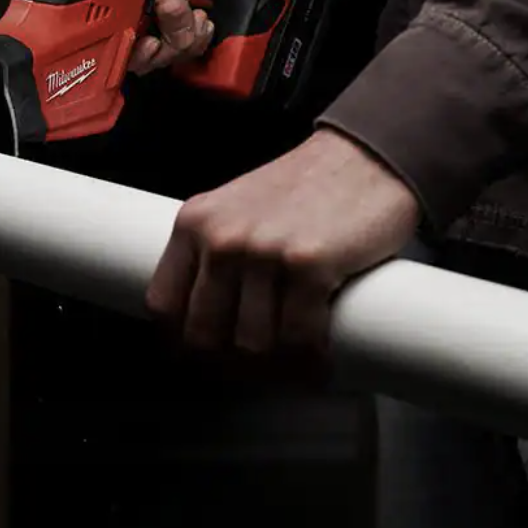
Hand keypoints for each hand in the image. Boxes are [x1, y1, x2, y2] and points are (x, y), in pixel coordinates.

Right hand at [128, 0, 218, 73]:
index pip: (117, 45)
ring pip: (164, 52)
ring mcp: (152, 15)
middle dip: (170, 49)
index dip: (135, 53)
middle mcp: (130, 9)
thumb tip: (173, 35)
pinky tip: (201, 20)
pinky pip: (180, 42)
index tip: (154, 45)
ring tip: (199, 19)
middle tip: (187, 27)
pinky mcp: (173, 17)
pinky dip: (195, 37)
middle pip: (142, 56)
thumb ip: (170, 0)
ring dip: (187, 43)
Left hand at [146, 128, 420, 354]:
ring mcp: (263, 251)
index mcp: (195, 224)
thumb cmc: (304, 190)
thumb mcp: (238, 209)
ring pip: (252, 345)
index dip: (181, 340)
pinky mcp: (309, 264)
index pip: (163, 304)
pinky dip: (311, 361)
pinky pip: (299, 338)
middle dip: (230, 363)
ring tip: (293, 365)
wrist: (365, 157)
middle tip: (258, 369)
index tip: (204, 356)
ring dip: (275, 368)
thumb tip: (207, 321)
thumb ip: (216, 251)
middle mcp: (221, 237)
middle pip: (204, 334)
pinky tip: (319, 362)